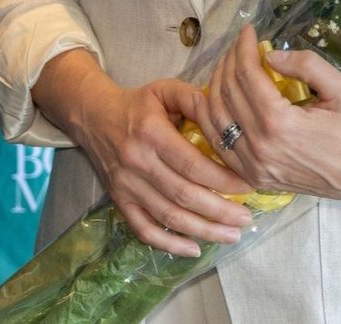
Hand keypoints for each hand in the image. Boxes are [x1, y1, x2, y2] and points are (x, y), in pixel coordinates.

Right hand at [33, 51, 252, 257]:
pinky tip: (194, 249)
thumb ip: (193, 99)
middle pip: (184, 194)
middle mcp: (137, 161)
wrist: (93, 115)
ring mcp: (126, 185)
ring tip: (232, 235)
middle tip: (246, 218)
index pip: (192, 164)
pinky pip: (144, 230)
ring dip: (204, 230)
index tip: (247, 186)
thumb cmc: (137, 104)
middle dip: (220, 211)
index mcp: (151, 132)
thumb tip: (223, 119)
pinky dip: (169, 244)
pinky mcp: (119, 200)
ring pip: (169, 216)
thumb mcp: (163, 90)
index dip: (222, 179)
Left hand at [202, 25, 340, 199]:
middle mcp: (259, 146)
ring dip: (215, 83)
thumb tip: (270, 55)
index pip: (246, 74)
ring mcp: (252, 165)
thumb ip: (306, 66)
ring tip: (228, 64)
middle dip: (229, 60)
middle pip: (227, 91)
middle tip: (240, 45)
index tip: (248, 31)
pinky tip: (206, 97)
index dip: (244, 47)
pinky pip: (218, 143)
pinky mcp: (251, 177)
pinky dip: (207, 117)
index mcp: (280, 123)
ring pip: (215, 115)